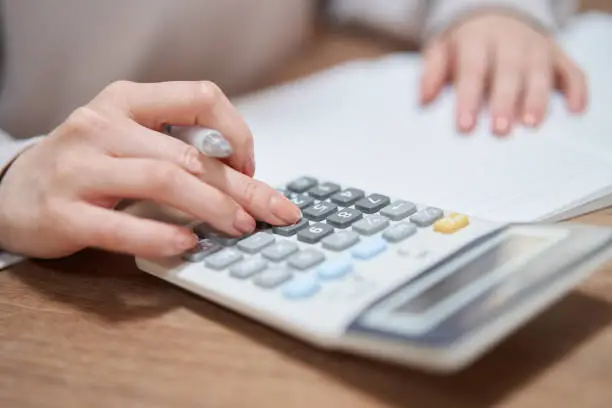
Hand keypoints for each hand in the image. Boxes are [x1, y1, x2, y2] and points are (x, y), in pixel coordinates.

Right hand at [0, 81, 300, 258]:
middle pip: (190, 153)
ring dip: (212, 207)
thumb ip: (178, 147)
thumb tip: (244, 179)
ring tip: (239, 226)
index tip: (248, 167)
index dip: (235, 132)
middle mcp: (102, 124)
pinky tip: (187, 244)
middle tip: (272, 211)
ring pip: (162, 179)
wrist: (15, 193)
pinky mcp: (63, 211)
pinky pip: (120, 225)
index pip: (200, 97)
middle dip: (241, 186)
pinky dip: (160, 236)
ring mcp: (79, 166)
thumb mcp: (130, 139)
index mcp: (127, 101)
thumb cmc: (86, 166)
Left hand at [420, 13, 587, 135]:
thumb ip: (432, 73)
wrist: (495, 16)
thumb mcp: (441, 51)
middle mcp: (509, 41)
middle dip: (505, 102)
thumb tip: (423, 99)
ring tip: (532, 124)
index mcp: (477, 40)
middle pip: (508, 71)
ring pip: (540, 72)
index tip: (465, 127)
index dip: (469, 99)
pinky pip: (572, 70)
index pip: (472, 70)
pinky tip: (575, 111)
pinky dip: (576, 90)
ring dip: (538, 99)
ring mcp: (536, 47)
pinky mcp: (557, 55)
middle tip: (501, 131)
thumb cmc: (465, 46)